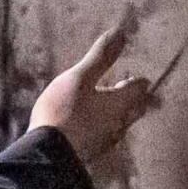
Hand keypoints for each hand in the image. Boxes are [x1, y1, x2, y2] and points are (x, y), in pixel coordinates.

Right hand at [35, 24, 160, 172]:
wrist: (47, 155)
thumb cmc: (64, 111)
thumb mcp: (79, 78)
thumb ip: (100, 57)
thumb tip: (121, 32)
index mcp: (120, 104)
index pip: (140, 89)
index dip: (138, 80)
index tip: (133, 74)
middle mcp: (120, 124)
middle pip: (135, 109)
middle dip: (133, 97)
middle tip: (123, 86)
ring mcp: (106, 141)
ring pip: (121, 124)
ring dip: (117, 112)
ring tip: (104, 103)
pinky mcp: (92, 152)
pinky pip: (105, 135)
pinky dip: (103, 125)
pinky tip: (88, 123)